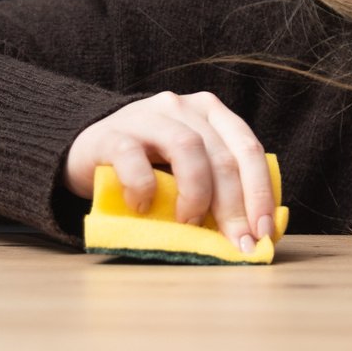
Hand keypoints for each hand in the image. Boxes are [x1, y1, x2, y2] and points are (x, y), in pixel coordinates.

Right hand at [65, 91, 275, 253]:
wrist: (88, 149)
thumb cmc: (148, 166)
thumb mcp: (189, 169)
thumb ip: (219, 186)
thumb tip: (256, 232)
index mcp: (212, 113)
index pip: (249, 149)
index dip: (260, 192)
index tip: (263, 232)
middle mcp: (184, 107)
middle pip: (222, 155)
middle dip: (235, 206)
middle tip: (236, 243)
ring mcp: (148, 116)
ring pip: (187, 149)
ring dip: (196, 194)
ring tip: (188, 223)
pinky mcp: (112, 134)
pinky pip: (133, 158)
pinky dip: (143, 187)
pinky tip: (142, 207)